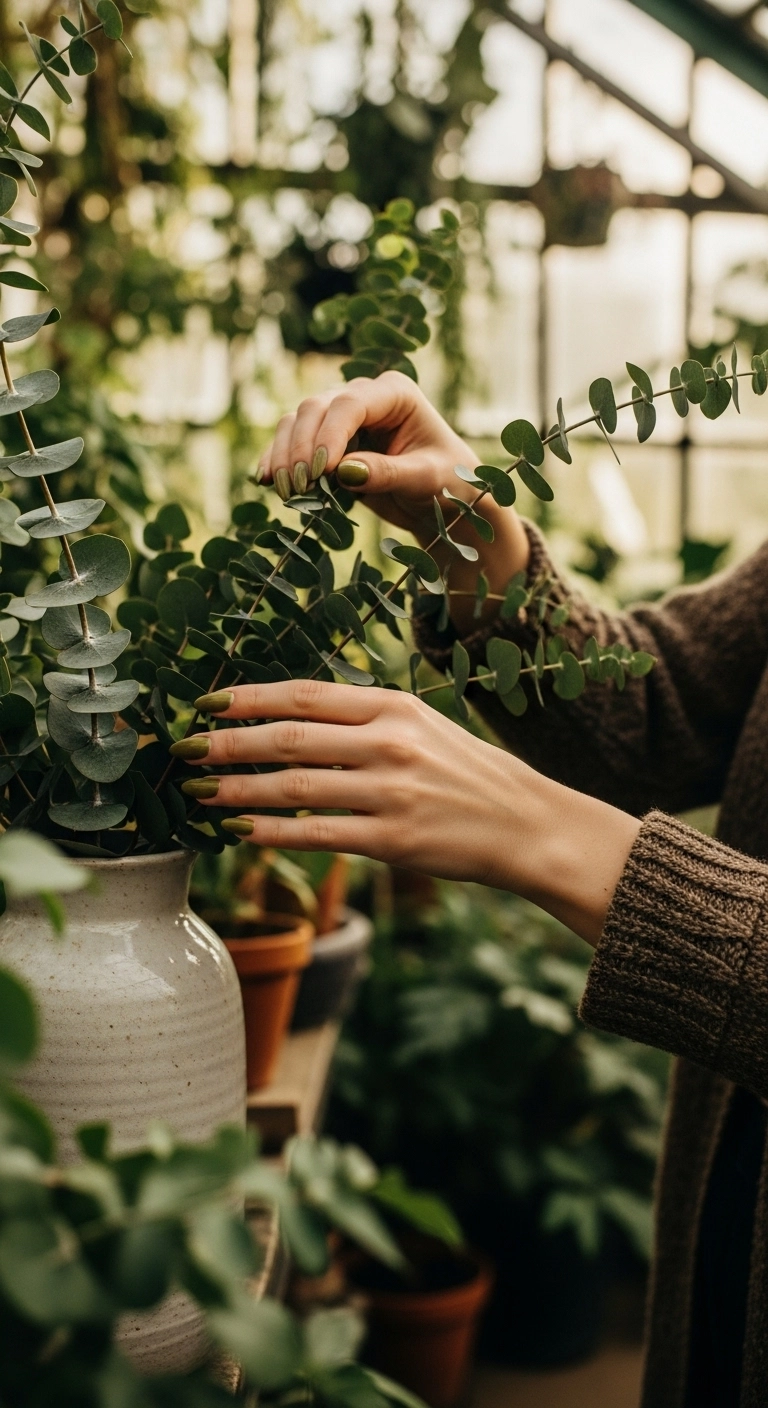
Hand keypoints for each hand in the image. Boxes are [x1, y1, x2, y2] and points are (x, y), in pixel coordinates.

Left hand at [174, 681, 638, 945]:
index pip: (305, 695)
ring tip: (201, 792)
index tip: (207, 703)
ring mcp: (391, 791)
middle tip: (184, 748)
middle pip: (289, 738)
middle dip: (228, 743)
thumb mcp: (422, 725)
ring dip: (238, 789)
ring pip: (295, 787)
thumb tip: (292, 716)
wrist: (527, 824)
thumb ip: (364, 718)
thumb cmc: (468, 774)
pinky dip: (271, 831)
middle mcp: (389, 742)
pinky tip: (240, 829)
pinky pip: (316, 834)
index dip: (249, 698)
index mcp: (394, 706)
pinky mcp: (392, 839)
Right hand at [258, 371, 528, 630]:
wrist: (444, 501)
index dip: (329, 434)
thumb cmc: (448, 483)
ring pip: (297, 422)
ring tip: (284, 491)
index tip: (321, 470)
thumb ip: (388, 473)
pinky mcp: (327, 442)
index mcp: (395, 393)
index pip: (351, 403)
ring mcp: (342, 418)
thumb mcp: (426, 480)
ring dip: (284, 454)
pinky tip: (265, 481)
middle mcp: (364, 397)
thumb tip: (343, 471)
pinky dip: (277, 459)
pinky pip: (292, 442)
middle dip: (301, 446)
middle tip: (299, 486)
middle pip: (316, 407)